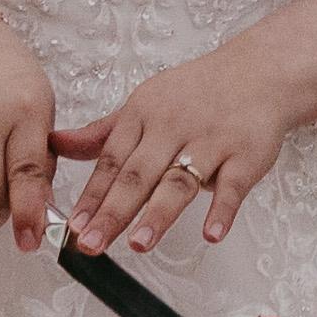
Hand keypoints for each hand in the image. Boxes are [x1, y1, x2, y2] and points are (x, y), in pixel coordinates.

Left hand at [53, 42, 314, 257]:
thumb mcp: (145, 103)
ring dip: (159, 213)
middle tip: (92, 243)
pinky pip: (234, 185)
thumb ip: (102, 132)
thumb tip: (56, 144)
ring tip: (139, 243)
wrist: (260, 73)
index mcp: (144, 115)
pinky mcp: (246, 155)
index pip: (112, 160)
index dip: (92, 195)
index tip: (74, 226)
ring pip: (180, 181)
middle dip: (113, 211)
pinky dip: (223, 209)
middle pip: (139, 175)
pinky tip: (211, 233)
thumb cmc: (198, 94)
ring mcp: (211, 141)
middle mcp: (174, 127)